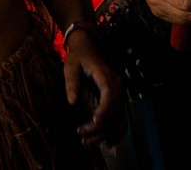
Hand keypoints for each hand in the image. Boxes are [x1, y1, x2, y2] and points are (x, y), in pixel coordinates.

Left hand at [63, 29, 123, 145]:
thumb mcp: (70, 66)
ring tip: (86, 142)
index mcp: (108, 78)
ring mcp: (118, 95)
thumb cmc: (78, 57)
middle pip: (114, 112)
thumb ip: (72, 83)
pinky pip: (120, 119)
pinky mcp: (116, 101)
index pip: (110, 98)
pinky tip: (107, 143)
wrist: (87, 48)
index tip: (93, 122)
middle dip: (99, 127)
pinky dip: (116, 132)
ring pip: (117, 119)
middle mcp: (117, 88)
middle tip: (81, 134)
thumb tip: (72, 102)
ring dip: (104, 133)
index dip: (104, 112)